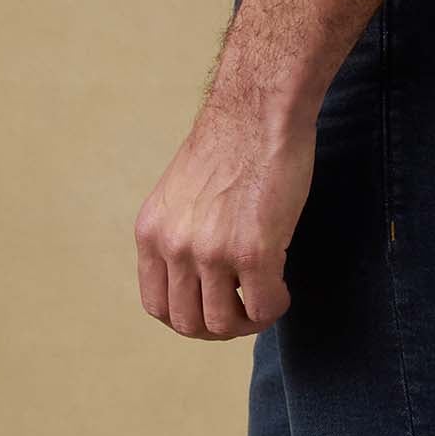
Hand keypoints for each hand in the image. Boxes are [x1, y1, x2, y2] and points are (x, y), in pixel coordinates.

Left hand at [134, 93, 313, 337]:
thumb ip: (181, 233)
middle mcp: (174, 246)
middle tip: (245, 311)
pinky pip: (263, 306)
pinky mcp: (254, 251)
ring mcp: (212, 252)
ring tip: (266, 300)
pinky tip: (283, 288)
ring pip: (224, 323)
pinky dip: (275, 307)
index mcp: (151, 233)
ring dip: (248, 321)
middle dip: (219, 326)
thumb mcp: (181, 194)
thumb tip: (196, 277)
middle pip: (187, 322)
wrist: (259, 109)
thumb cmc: (231, 144)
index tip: (213, 308)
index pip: (156, 304)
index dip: (188, 317)